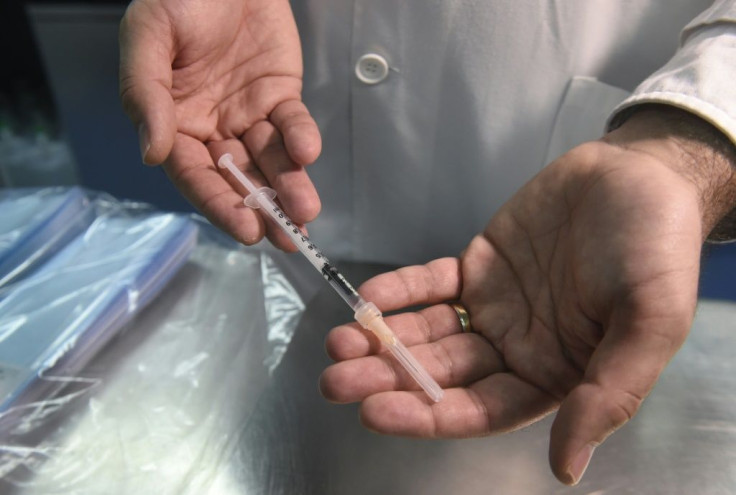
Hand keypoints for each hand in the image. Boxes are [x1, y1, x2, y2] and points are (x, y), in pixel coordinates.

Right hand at [119, 0, 320, 249]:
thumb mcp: (148, 38)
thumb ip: (146, 94)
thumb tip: (151, 154)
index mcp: (176, 124)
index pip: (197, 176)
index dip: (220, 204)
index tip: (245, 229)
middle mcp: (214, 129)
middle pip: (239, 178)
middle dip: (262, 208)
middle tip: (285, 237)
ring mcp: (249, 115)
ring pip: (272, 160)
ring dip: (290, 186)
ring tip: (305, 212)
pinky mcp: (280, 97)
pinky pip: (293, 123)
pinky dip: (302, 138)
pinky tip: (307, 152)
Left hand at [319, 108, 735, 484]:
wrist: (640, 175)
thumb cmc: (656, 249)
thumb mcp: (650, 323)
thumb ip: (609, 394)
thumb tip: (567, 470)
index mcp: (553, 376)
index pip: (480, 409)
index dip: (427, 415)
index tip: (375, 412)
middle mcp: (515, 349)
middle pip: (441, 374)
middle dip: (388, 378)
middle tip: (334, 380)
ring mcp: (492, 308)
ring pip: (428, 332)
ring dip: (383, 338)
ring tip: (336, 342)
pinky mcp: (477, 267)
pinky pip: (431, 283)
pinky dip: (400, 291)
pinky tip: (368, 299)